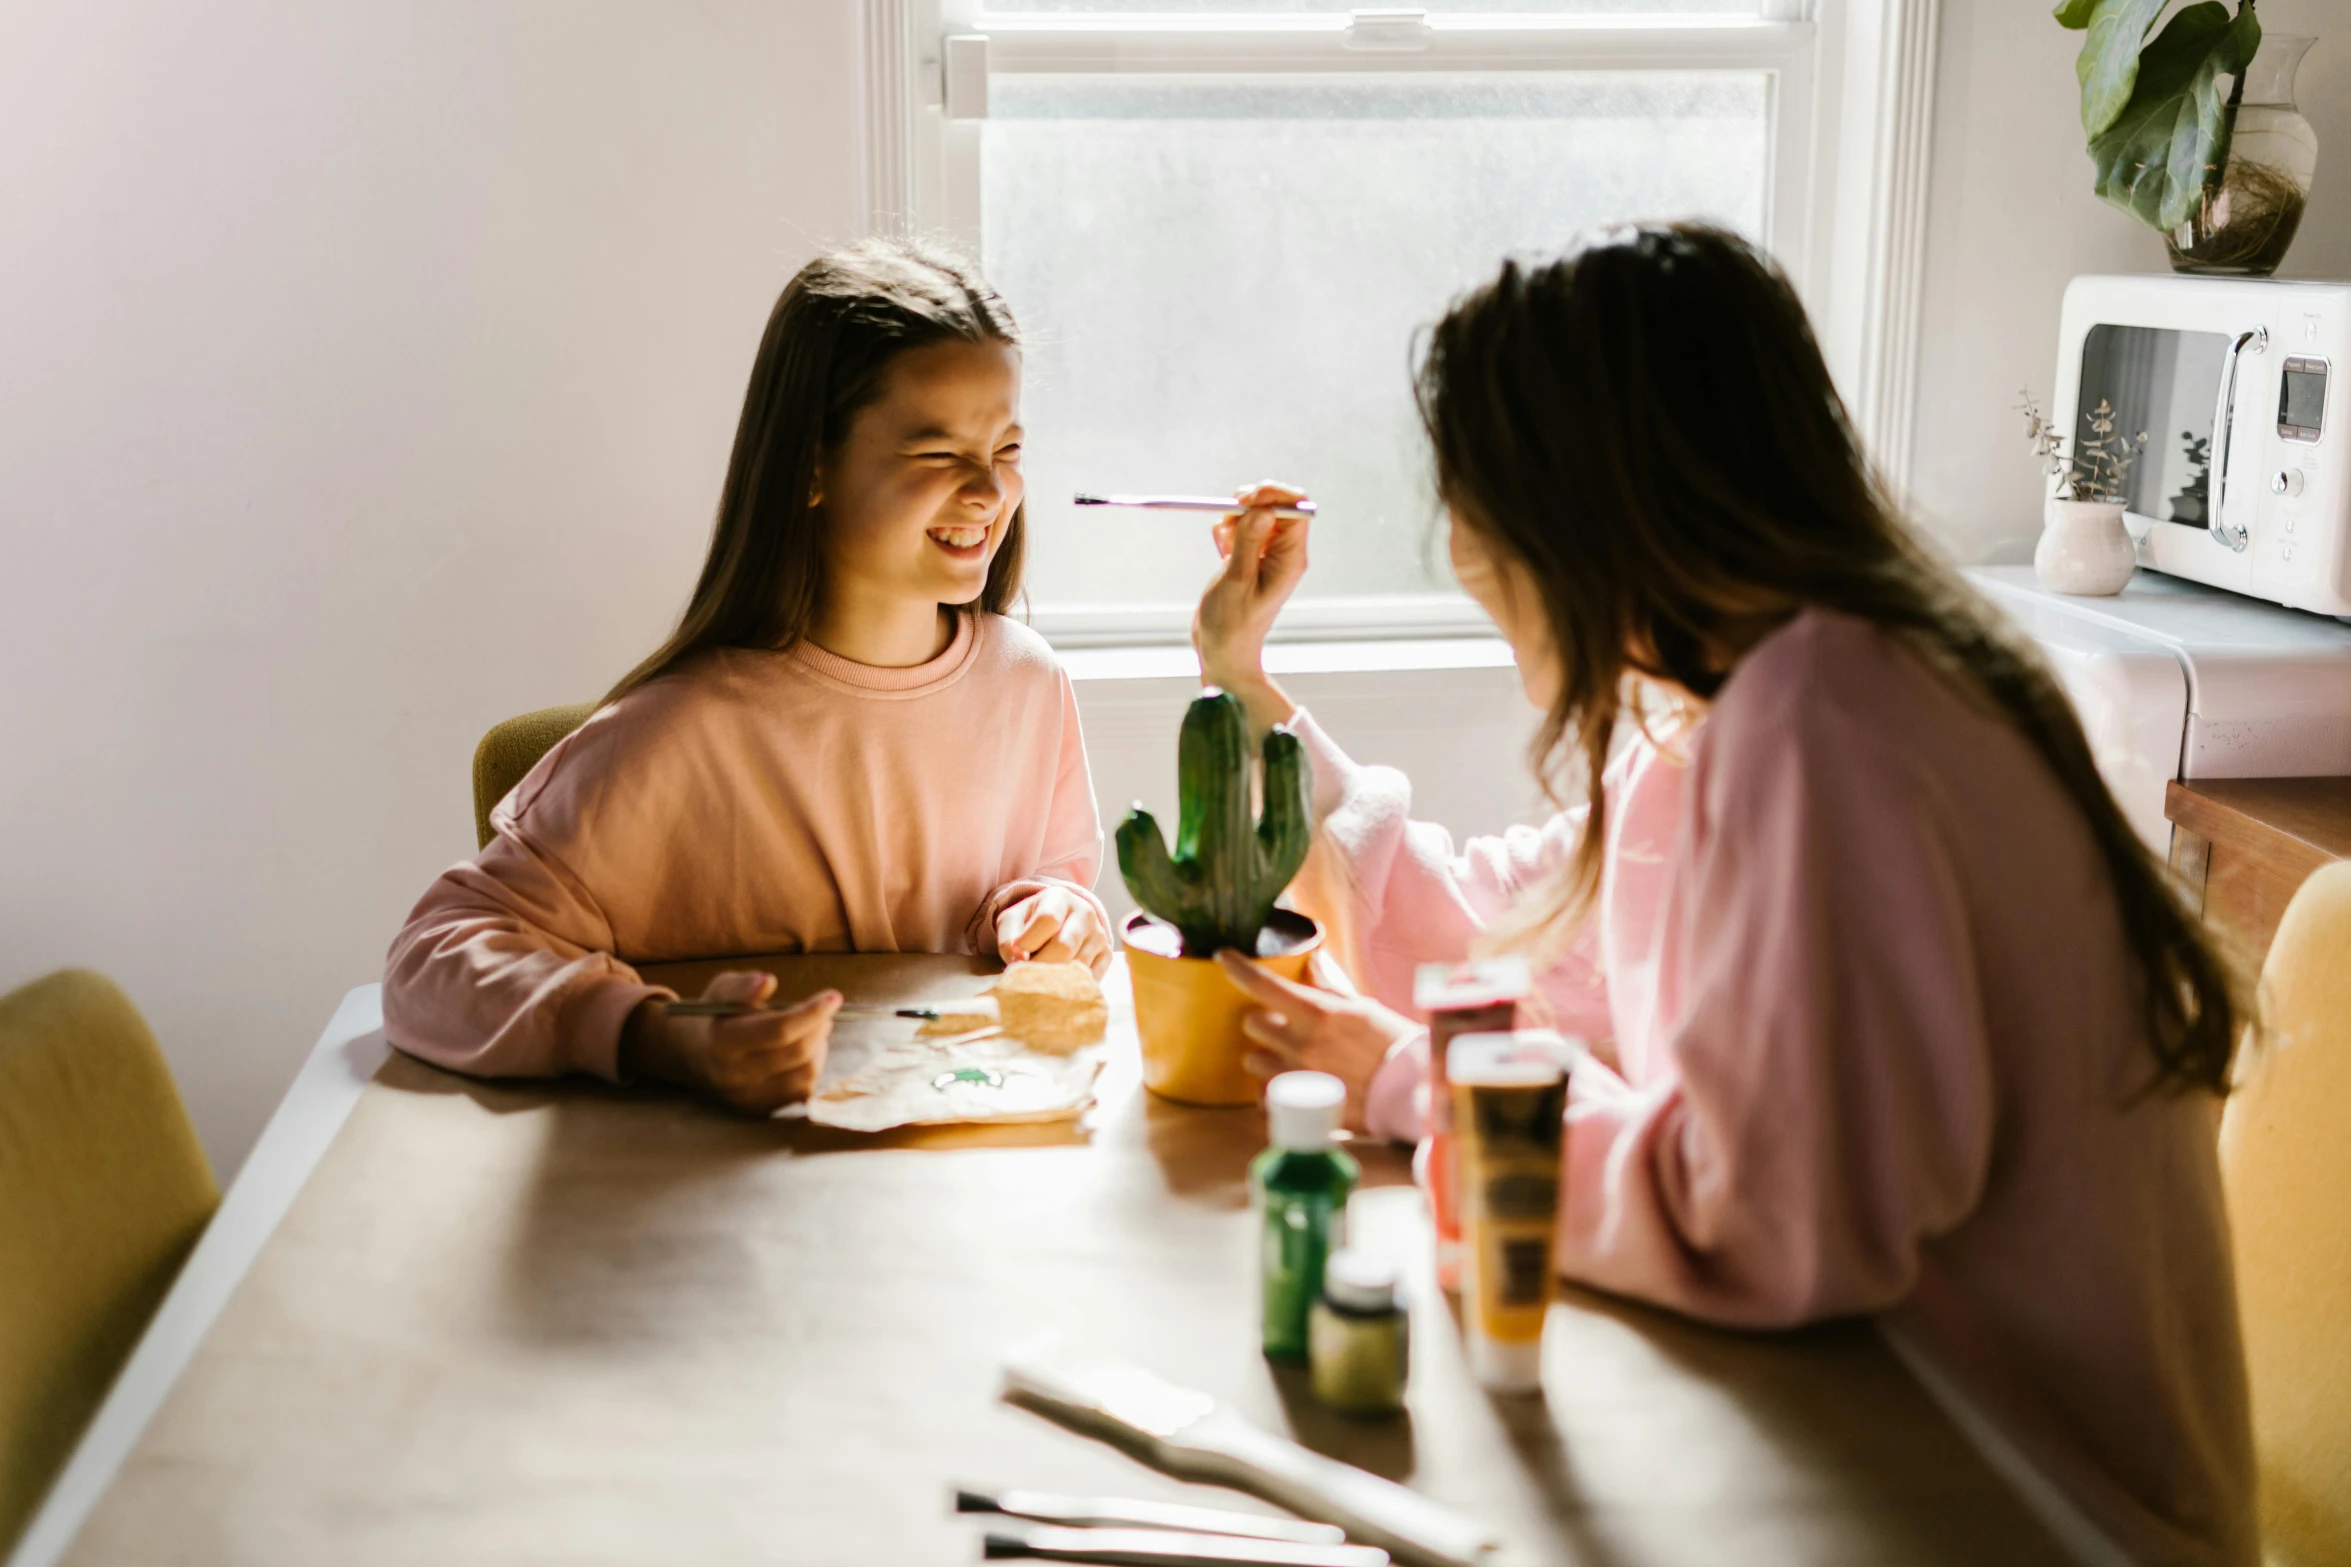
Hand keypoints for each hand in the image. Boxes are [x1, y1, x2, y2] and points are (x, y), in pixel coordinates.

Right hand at [620, 971, 837, 1114]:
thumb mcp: (721, 989)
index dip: (811, 1012)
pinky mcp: (758, 1110)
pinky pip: (801, 1093)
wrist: (690, 1054)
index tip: (834, 997)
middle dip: (819, 1027)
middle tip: (824, 1012)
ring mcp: (747, 1097)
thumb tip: (767, 982)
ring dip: (820, 1048)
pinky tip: (806, 1052)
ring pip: (805, 1075)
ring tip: (814, 1030)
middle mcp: (734, 1075)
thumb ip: (743, 986)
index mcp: (722, 1042)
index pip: (778, 1030)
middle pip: (797, 1053)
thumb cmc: (714, 1015)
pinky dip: (812, 1068)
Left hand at [996, 885, 1111, 973]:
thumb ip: (1008, 938)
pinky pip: (1090, 979)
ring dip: (1055, 979)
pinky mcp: (1107, 955)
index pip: (1047, 919)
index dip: (1029, 941)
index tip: (1017, 956)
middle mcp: (1085, 913)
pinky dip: (1071, 986)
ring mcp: (1099, 935)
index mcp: (1060, 898)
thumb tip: (1017, 961)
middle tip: (1026, 976)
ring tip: (1041, 979)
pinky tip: (1058, 984)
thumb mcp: (1013, 921)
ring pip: (1077, 966)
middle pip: (1064, 946)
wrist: (1061, 921)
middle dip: (1041, 966)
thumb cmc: (1031, 922)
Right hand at [1193, 481, 1308, 731]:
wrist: (1223, 651)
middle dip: (1251, 502)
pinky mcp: (1249, 558)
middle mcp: (1283, 554)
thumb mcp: (1237, 581)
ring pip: (1257, 514)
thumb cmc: (1231, 625)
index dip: (1273, 495)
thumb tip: (1263, 510)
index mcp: (1290, 559)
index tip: (1246, 499)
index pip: (1295, 510)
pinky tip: (1220, 548)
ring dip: (1236, 516)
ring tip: (1223, 538)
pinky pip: (1242, 528)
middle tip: (1229, 515)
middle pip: (1277, 506)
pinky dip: (1228, 530)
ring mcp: (1267, 555)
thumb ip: (1249, 543)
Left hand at [1216, 949, 1420, 1125]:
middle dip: (1263, 1022)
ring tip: (1287, 1058)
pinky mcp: (1297, 1106)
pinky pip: (1262, 1095)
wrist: (1409, 1094)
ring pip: (1252, 1059)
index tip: (1224, 957)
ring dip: (1265, 1055)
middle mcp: (1301, 1044)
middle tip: (1281, 1025)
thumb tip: (1312, 961)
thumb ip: (1329, 987)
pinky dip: (1271, 1089)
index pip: (1263, 984)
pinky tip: (1290, 1086)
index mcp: (1318, 1013)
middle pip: (1251, 1023)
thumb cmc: (1392, 1046)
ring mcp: (1295, 1077)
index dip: (1237, 967)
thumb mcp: (1363, 1008)